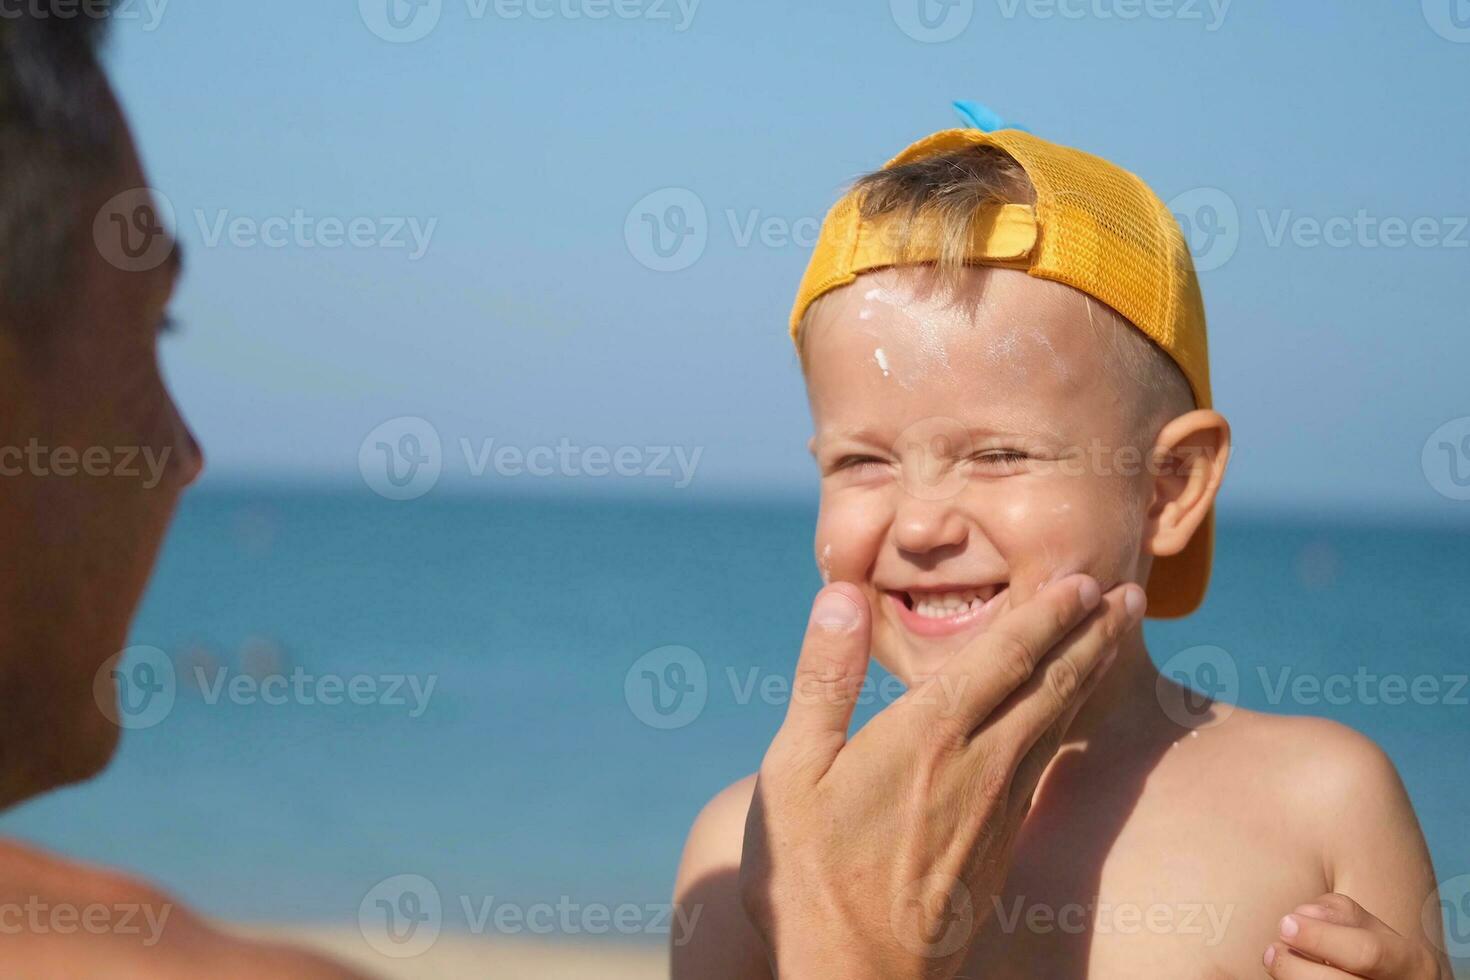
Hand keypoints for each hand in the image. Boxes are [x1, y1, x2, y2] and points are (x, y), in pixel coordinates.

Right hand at [738, 573, 1143, 979]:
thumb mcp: (793, 768)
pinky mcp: (1000, 844)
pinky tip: (1067, 721)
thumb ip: (824, 677)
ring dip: (1089, 674)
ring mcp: (997, 809)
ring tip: (1114, 638)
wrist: (852, 977)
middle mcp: (978, 765)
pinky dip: (1067, 726)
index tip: (1082, 578)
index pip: (1005, 656)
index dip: (1048, 613)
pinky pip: (1045, 766)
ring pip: (1057, 725)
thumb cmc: (810, 873)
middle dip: (1092, 634)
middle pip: (1051, 685)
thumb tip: (839, 593)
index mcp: (928, 734)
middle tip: (1130, 594)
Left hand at [1264, 893, 1449, 978]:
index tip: (1285, 924)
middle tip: (1272, 951)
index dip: (1320, 938)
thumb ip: (1339, 912)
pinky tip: (1290, 978)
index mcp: (1412, 962)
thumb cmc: (1375, 950)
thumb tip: (1306, 915)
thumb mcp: (1370, 926)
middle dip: (1296, 968)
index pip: (1367, 952)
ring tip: (1275, 962)